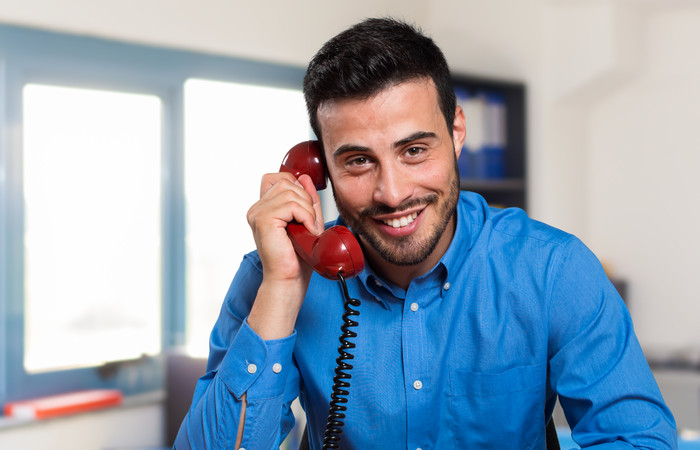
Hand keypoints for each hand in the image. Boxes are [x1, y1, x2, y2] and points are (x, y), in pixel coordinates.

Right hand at [245, 172, 323, 338]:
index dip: (295, 186)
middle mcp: (257, 209)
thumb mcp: (308, 221)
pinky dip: (305, 216)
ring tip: (308, 229)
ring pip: (290, 192)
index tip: (305, 208)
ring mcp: (257, 213)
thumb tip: (306, 179)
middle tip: (309, 223)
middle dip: (305, 200)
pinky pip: (291, 204)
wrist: (289, 280)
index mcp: (264, 208)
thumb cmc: (297, 258)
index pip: (278, 178)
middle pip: (287, 182)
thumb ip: (307, 200)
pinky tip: (306, 231)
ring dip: (307, 210)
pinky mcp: (263, 220)